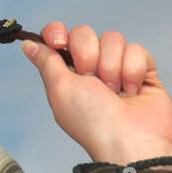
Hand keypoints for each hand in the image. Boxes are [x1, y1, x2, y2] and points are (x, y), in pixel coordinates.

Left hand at [20, 22, 171, 168]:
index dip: (57, 32)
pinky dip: (133, 70)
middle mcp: (90, 69)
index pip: (57, 37)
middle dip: (87, 55)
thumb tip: (28, 44)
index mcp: (66, 73)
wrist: (130, 139)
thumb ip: (46, 61)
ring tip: (114, 92)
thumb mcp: (60, 89)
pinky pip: (137, 50)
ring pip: (113, 39)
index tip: (59, 42)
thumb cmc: (92, 120)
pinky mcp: (143, 71)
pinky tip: (132, 91)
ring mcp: (117, 68)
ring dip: (111, 66)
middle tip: (92, 80)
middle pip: (85, 33)